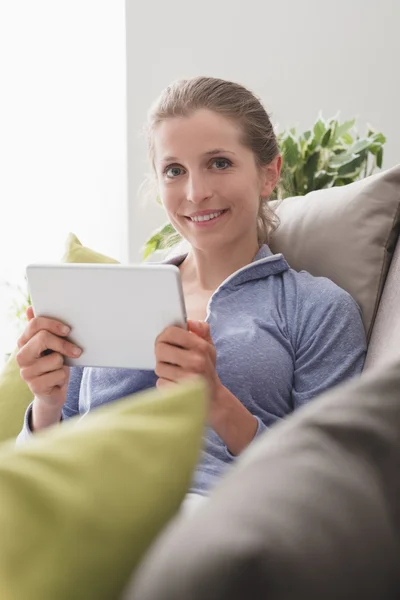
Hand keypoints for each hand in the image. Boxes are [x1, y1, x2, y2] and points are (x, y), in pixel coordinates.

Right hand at [16, 306, 81, 429]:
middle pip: (44, 338)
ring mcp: (26, 372)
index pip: (35, 324)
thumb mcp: (49, 346)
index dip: (53, 324)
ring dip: (63, 364)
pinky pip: (59, 374)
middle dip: (64, 344)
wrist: (52, 393)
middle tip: (77, 351)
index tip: (68, 330)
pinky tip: (57, 380)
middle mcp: (21, 356)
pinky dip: (63, 377)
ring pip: (55, 358)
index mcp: (23, 342)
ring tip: (58, 368)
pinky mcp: (35, 386)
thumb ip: (42, 328)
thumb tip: (30, 308)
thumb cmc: (52, 364)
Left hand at [155, 320, 220, 406]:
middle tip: (168, 357)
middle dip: (161, 353)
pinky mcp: (178, 393)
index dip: (165, 335)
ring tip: (175, 372)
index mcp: (201, 347)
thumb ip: (201, 330)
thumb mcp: (209, 347)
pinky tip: (176, 383)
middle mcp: (195, 362)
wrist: (214, 398)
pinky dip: (166, 383)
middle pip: (160, 349)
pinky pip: (160, 382)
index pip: (171, 332)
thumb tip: (189, 322)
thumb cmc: (207, 369)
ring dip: (164, 369)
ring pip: (159, 367)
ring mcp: (186, 379)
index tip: (166, 340)